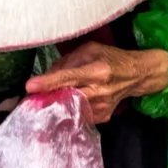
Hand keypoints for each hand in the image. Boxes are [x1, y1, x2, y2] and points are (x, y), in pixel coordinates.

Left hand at [27, 42, 167, 124]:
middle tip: (31, 98)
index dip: (48, 82)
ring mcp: (102, 107)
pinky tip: (69, 103)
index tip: (31, 86)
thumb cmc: (111, 58)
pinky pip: (79, 115)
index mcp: (97, 70)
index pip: (68, 77)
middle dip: (47, 98)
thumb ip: (67, 61)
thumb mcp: (90, 50)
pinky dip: (70, 109)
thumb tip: (47, 75)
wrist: (136, 75)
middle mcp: (100, 90)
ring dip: (57, 104)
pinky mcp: (103, 117)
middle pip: (67, 97)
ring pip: (71, 109)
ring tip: (49, 99)